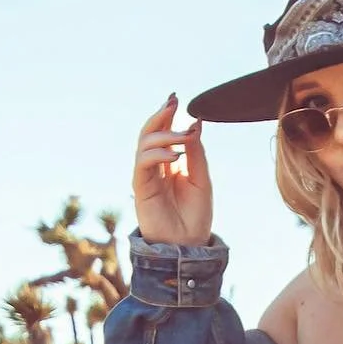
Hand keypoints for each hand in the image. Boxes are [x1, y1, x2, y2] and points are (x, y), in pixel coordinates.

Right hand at [133, 93, 213, 245]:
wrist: (188, 246)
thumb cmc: (196, 216)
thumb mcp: (202, 178)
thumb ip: (196, 152)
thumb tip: (195, 122)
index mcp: (170, 163)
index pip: (163, 132)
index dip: (167, 115)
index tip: (175, 98)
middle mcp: (155, 167)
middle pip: (149, 134)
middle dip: (160, 117)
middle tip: (172, 104)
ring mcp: (147, 177)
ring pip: (144, 145)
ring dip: (163, 135)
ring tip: (184, 136)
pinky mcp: (141, 188)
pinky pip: (142, 164)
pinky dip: (157, 155)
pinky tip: (174, 155)